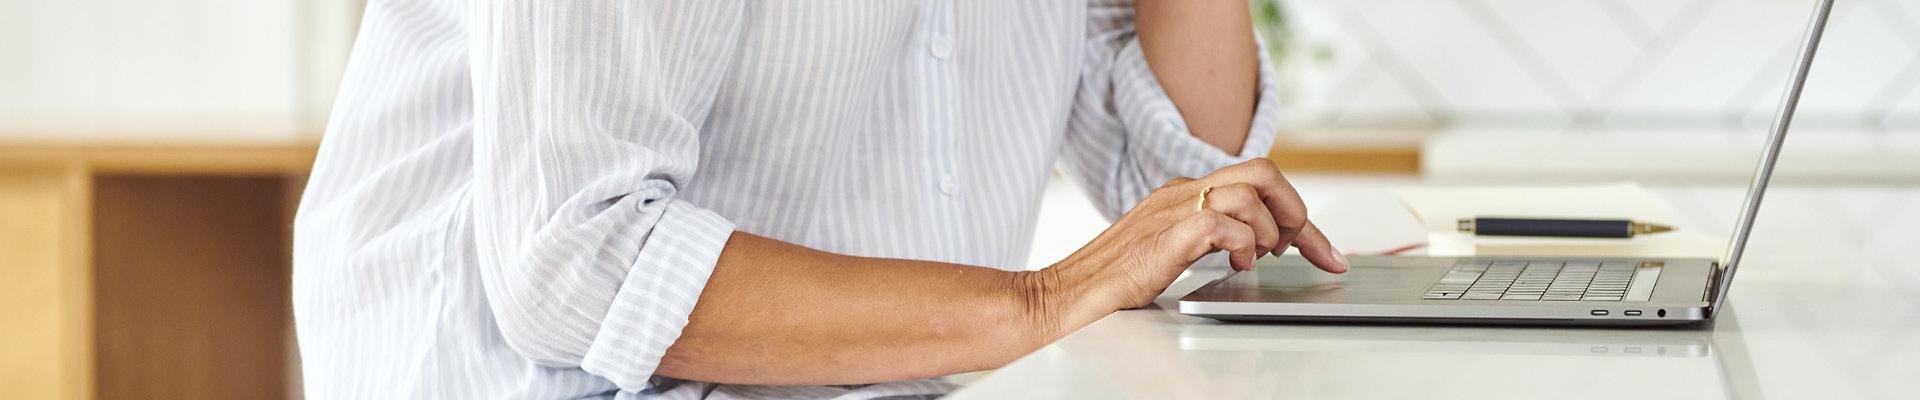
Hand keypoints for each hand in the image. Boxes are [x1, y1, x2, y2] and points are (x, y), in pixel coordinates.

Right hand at [1030, 159, 1346, 330]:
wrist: (1061, 297)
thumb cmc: (1110, 283)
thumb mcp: (1170, 252)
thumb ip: (1207, 240)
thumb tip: (1251, 251)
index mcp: (1182, 192)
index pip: (1256, 180)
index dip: (1300, 215)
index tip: (1325, 252)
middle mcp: (1181, 192)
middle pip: (1263, 171)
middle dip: (1297, 212)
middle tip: (1301, 251)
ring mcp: (1172, 210)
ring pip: (1250, 190)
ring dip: (1271, 229)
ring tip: (1261, 258)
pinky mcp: (1166, 236)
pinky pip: (1223, 222)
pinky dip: (1243, 244)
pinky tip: (1237, 266)